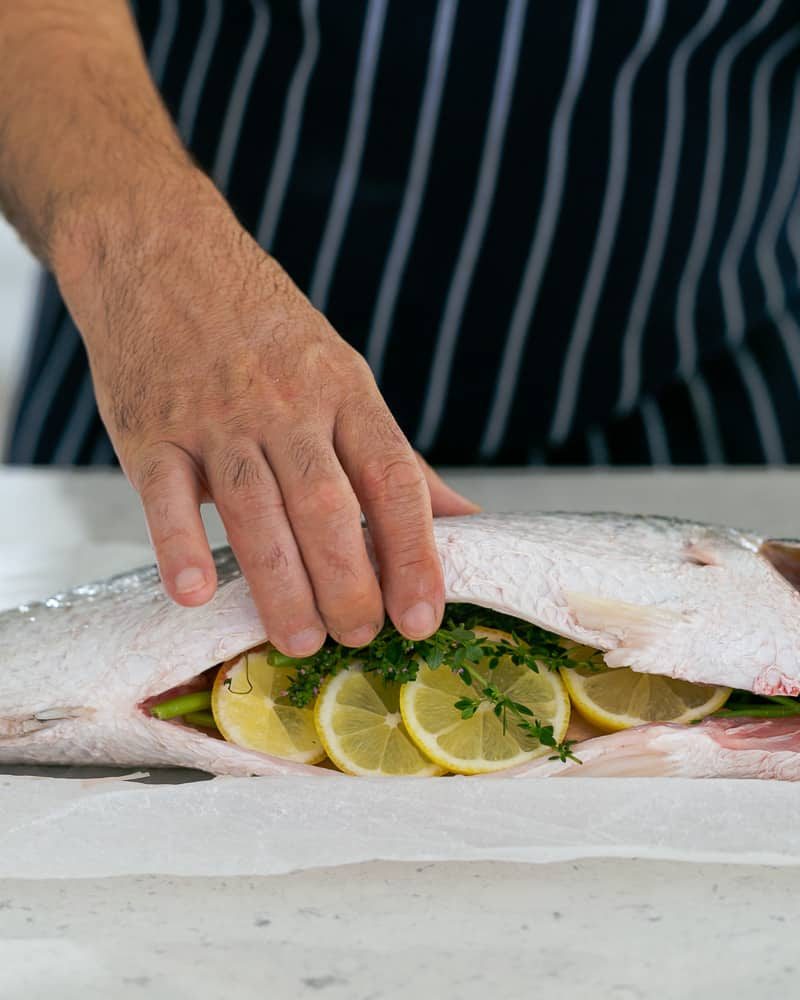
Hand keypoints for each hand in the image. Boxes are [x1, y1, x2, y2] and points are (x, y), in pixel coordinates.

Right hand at [54, 168, 477, 655]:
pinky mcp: (151, 430)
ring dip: (281, 585)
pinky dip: (181, 546)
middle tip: (360, 637)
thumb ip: (394, 457)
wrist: (162, 252)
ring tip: (300, 640)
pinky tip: (198, 594)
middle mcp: (286, 404)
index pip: (393, 479)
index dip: (414, 552)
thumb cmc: (264, 328)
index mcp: (344, 391)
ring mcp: (215, 416)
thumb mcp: (342, 376)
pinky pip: (167, 495)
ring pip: (256, 509)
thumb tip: (464, 519)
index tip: (423, 613)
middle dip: (350, 583)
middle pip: (327, 505)